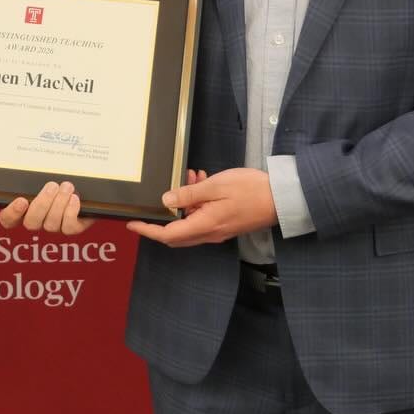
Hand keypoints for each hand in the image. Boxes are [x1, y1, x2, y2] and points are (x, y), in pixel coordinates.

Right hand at [0, 181, 93, 235]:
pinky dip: (71, 212)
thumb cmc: (54, 177)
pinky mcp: (71, 228)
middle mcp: (37, 221)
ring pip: (51, 225)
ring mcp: (53, 226)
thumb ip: (32, 173)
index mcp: (22, 208)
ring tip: (67, 186)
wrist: (82, 186)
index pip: (7, 219)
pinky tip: (74, 198)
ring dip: (59, 203)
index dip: (12, 214)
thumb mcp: (40, 174)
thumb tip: (27, 159)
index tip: (22, 200)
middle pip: (31, 223)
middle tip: (52, 186)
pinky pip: (68, 227)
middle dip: (42, 204)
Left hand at [125, 168, 276, 247]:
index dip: (148, 230)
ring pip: (190, 222)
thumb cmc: (250, 190)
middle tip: (159, 196)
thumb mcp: (215, 186)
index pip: (168, 235)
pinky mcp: (226, 224)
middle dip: (164, 215)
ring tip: (189, 177)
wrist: (281, 198)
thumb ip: (189, 194)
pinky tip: (201, 181)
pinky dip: (196, 202)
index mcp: (204, 225)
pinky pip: (203, 217)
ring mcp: (218, 230)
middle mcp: (209, 233)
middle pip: (176, 233)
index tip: (132, 224)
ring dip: (183, 203)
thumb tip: (165, 202)